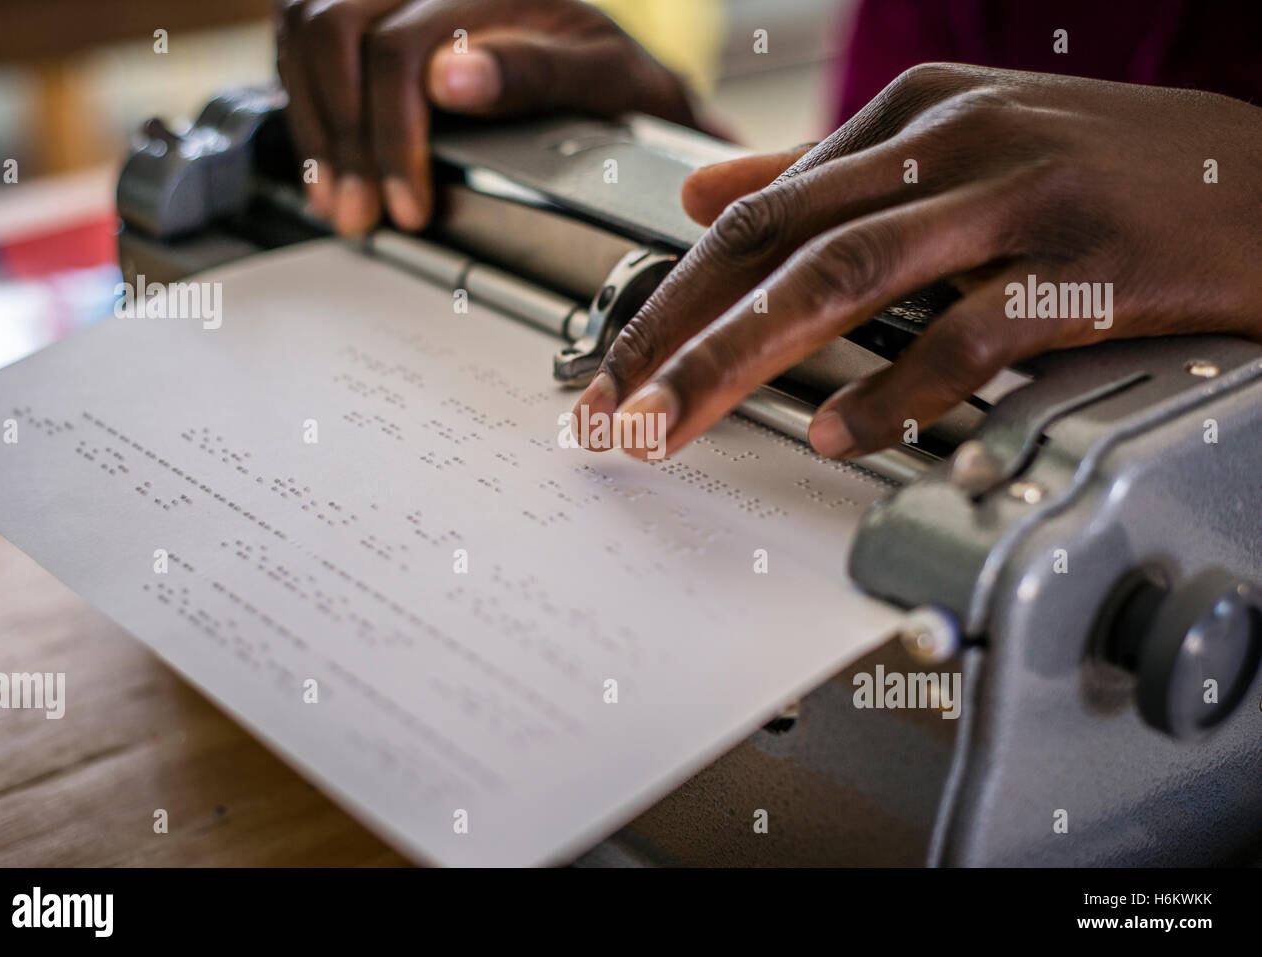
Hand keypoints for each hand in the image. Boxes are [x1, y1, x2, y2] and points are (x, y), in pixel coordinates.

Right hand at [275, 0, 698, 235]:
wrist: (615, 77)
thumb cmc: (614, 82)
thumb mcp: (604, 79)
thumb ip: (533, 74)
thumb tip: (452, 79)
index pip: (399, 48)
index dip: (393, 136)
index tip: (410, 206)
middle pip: (334, 32)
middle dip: (344, 139)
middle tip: (363, 214)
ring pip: (306, 29)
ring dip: (316, 125)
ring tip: (340, 201)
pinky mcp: (370, 8)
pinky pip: (303, 36)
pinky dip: (307, 104)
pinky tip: (327, 162)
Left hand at [571, 63, 1261, 459]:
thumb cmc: (1103, 177)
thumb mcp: (952, 150)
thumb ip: (823, 178)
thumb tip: (704, 193)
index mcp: (910, 117)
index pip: (756, 212)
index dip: (671, 295)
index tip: (613, 367)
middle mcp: (954, 143)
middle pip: (779, 243)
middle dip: (677, 334)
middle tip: (610, 409)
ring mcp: (1023, 197)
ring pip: (850, 277)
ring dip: (744, 357)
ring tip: (674, 423)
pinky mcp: (1090, 263)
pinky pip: (972, 334)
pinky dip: (899, 389)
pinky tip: (840, 432)